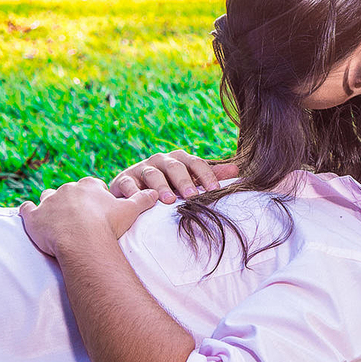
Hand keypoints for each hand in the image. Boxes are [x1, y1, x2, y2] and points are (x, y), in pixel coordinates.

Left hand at [20, 177, 158, 258]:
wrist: (83, 241)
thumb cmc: (107, 225)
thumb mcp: (130, 211)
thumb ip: (143, 200)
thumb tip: (157, 193)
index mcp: (89, 185)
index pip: (91, 186)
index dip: (94, 197)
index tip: (97, 210)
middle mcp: (67, 189)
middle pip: (69, 191)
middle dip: (72, 202)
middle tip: (79, 219)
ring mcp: (48, 202)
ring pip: (46, 197)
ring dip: (50, 206)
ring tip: (55, 219)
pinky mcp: (34, 216)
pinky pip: (26, 209)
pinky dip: (28, 212)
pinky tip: (31, 218)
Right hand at [109, 150, 237, 202]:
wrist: (131, 189)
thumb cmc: (166, 185)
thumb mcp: (188, 180)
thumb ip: (209, 175)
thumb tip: (237, 169)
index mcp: (179, 159)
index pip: (196, 163)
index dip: (206, 176)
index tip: (215, 191)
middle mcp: (161, 160)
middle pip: (175, 166)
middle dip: (184, 181)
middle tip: (192, 196)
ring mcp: (141, 169)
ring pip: (152, 174)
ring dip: (161, 187)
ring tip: (168, 201)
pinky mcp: (123, 180)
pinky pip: (128, 184)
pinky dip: (134, 192)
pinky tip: (140, 200)